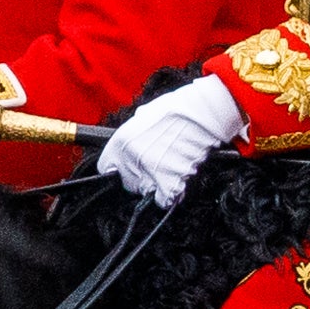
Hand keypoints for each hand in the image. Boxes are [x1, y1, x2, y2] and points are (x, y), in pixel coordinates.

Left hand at [96, 75, 245, 206]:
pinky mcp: (168, 183)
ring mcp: (149, 172)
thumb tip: (129, 146)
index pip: (106, 167)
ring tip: (172, 167)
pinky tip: (178, 179)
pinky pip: (165, 199)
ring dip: (158, 184)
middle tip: (157, 165)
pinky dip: (172, 194)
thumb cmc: (179, 109)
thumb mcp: (145, 115)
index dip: (119, 168)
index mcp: (122, 141)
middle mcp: (132, 159)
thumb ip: (133, 133)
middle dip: (140, 176)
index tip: (127, 169)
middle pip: (127, 183)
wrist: (203, 113)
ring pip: (147, 190)